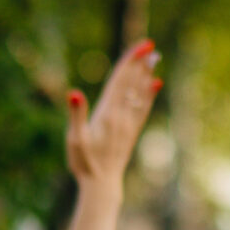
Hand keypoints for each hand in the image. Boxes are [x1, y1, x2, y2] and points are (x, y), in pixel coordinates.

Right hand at [65, 39, 162, 187]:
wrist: (102, 184)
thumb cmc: (84, 163)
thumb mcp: (75, 139)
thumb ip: (76, 115)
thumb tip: (73, 93)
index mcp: (107, 113)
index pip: (120, 81)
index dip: (129, 63)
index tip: (140, 47)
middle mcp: (121, 116)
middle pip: (131, 84)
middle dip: (139, 63)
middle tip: (149, 44)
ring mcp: (128, 125)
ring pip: (139, 94)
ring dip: (146, 74)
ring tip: (154, 57)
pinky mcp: (131, 133)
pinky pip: (143, 109)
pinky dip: (149, 95)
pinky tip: (155, 85)